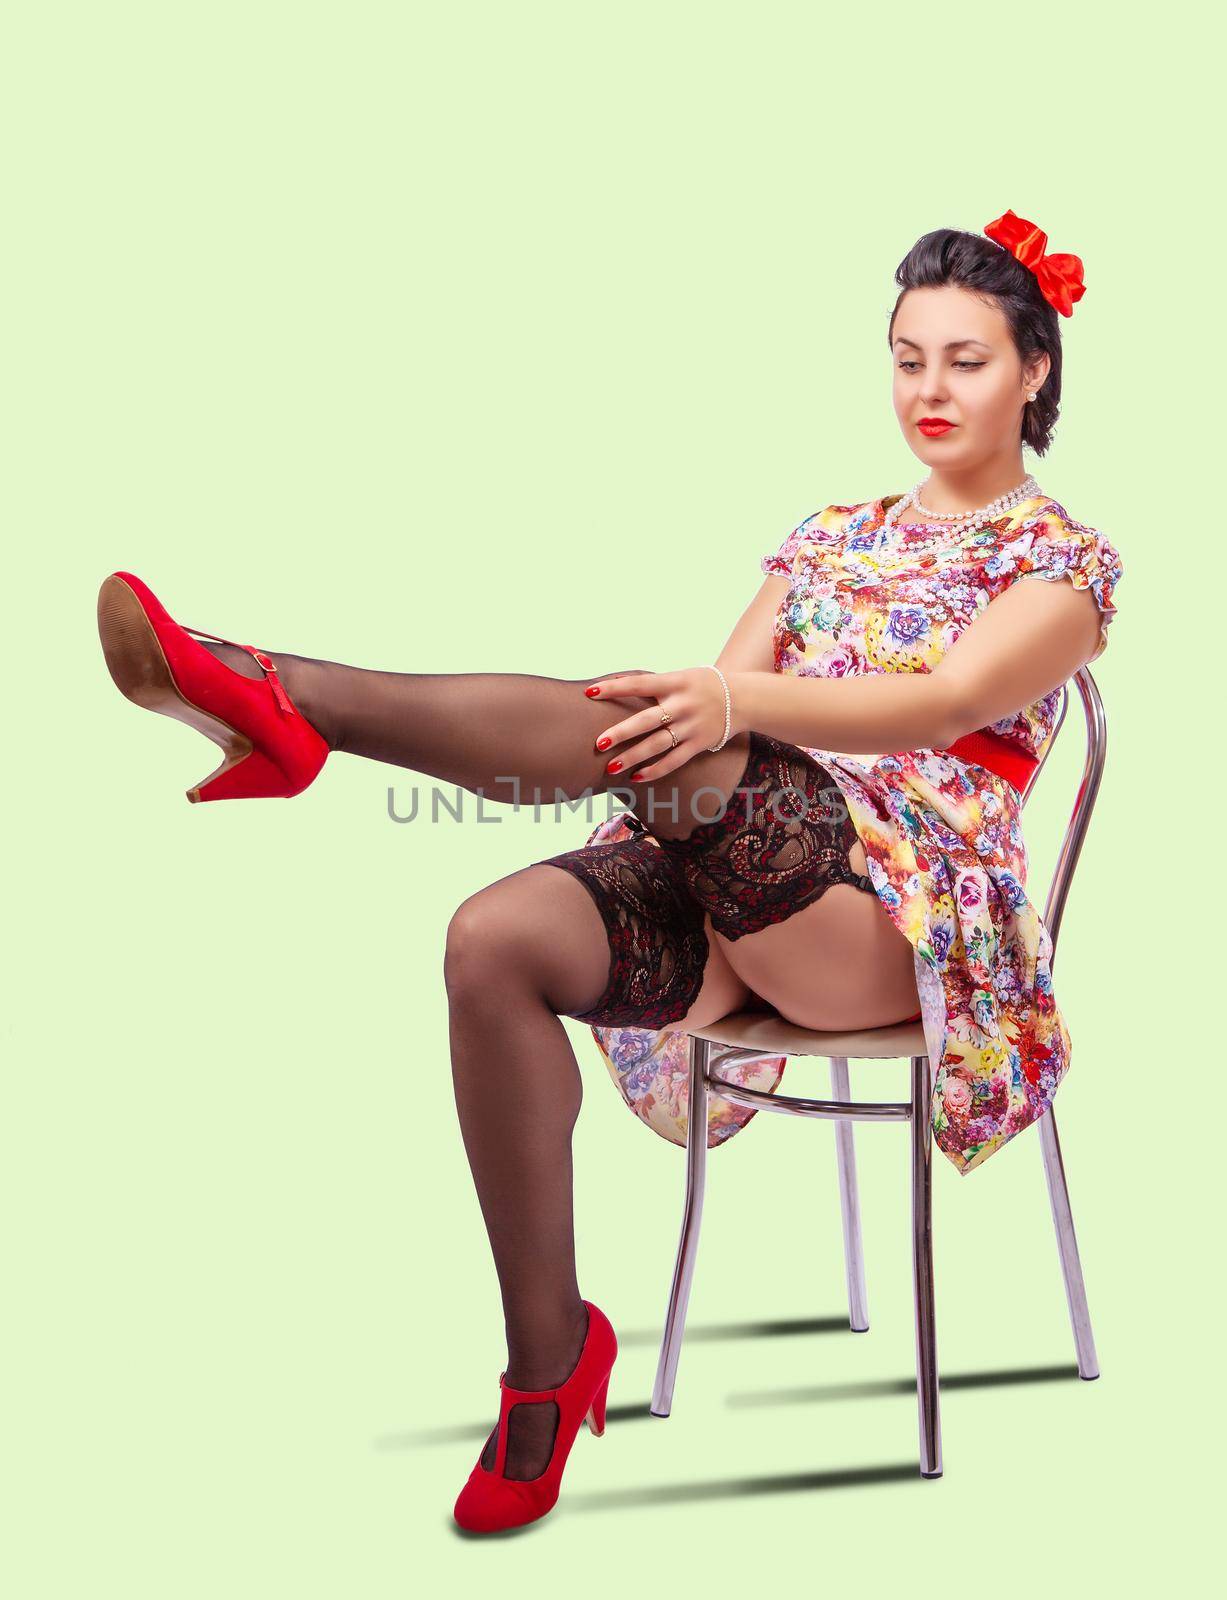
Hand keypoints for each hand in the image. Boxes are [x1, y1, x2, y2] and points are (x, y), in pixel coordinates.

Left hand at [584, 668, 732, 781]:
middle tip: (598, 743)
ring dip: (633, 757)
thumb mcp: (682, 675)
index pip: (639, 683)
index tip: (590, 692)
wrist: (745, 698)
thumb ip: (655, 684)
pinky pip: (674, 760)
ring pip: (657, 745)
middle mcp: (682, 704)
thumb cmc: (704, 685)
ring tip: (611, 767)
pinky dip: (655, 770)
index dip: (614, 688)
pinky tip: (637, 776)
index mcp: (675, 682)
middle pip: (646, 720)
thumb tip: (616, 685)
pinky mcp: (699, 744)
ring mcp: (691, 726)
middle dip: (621, 732)